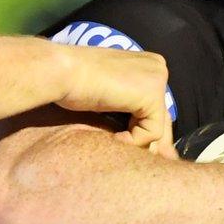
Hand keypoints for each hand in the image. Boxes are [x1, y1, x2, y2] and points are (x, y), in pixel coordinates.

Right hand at [50, 43, 174, 157]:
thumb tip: (157, 147)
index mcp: (149, 66)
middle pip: (161, 118)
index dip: (142, 131)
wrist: (61, 72)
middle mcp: (158, 68)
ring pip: (158, 128)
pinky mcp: (152, 94)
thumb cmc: (74, 85)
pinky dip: (134, 141)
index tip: (127, 145)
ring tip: (115, 143)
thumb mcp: (110, 99)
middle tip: (134, 157)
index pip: (156, 108)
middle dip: (148, 141)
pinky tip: (115, 138)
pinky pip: (151, 132)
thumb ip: (131, 114)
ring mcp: (157, 79)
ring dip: (137, 142)